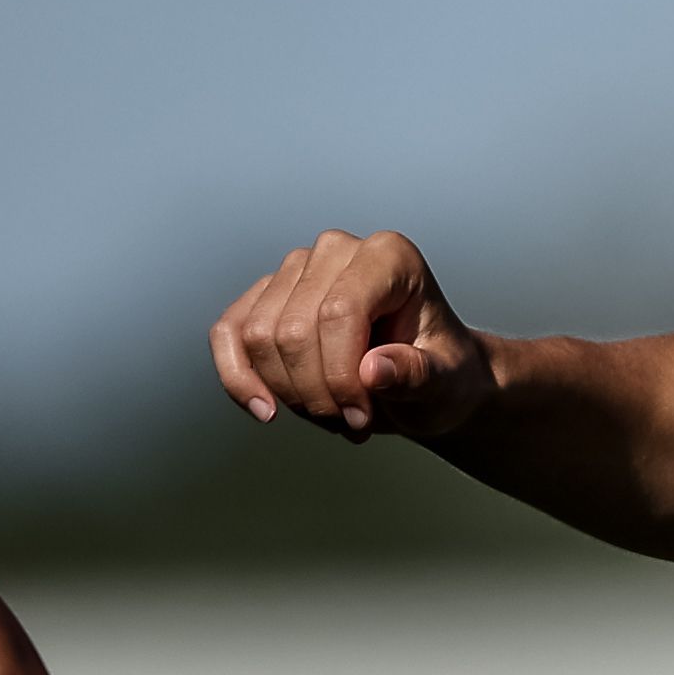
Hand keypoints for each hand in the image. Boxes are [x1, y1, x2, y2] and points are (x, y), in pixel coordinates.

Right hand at [209, 228, 498, 441]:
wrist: (428, 380)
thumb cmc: (442, 374)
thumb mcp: (445, 383)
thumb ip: (417, 374)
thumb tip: (373, 370)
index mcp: (390, 257)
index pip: (340, 313)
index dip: (340, 376)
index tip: (360, 418)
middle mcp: (337, 251)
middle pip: (292, 330)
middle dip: (315, 394)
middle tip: (351, 424)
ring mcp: (296, 269)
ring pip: (257, 337)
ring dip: (287, 394)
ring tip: (331, 416)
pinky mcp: (265, 295)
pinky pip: (228, 334)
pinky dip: (240, 379)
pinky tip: (266, 411)